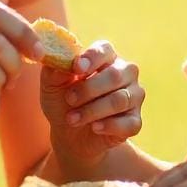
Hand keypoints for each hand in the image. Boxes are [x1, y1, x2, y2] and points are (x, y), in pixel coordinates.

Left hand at [40, 41, 143, 162]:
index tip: (76, 68)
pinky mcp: (135, 121)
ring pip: (120, 100)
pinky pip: (129, 123)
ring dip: (92, 110)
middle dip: (89, 89)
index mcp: (106, 58)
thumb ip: (54, 71)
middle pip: (115, 75)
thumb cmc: (62, 102)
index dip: (92, 58)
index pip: (105, 50)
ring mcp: (134, 96)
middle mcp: (125, 73)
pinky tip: (94, 128)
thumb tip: (64, 63)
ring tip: (72, 119)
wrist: (69, 136)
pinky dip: (109, 126)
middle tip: (70, 99)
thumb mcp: (51, 86)